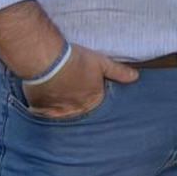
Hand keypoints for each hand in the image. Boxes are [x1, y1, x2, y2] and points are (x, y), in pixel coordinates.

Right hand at [22, 43, 137, 117]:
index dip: (92, 97)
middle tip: (71, 94)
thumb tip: (135, 77)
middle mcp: (76, 109)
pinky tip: (43, 103)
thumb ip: (118, 72)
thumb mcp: (101, 62)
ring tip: (58, 98)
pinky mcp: (41, 109)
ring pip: (62, 114)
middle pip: (79, 112)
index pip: (96, 104)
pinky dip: (44, 110)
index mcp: (92, 100)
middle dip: (77, 106)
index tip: (87, 92)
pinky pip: (44, 114)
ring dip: (61, 108)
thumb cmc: (75, 60)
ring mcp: (58, 111)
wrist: (47, 61)